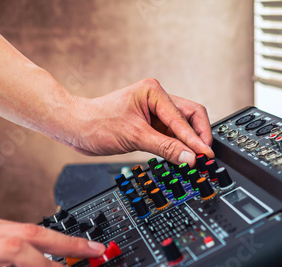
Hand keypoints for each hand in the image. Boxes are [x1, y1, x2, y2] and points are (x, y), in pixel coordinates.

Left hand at [62, 78, 213, 166]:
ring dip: (188, 143)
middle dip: (198, 137)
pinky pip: (171, 136)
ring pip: (182, 127)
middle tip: (204, 156)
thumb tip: (189, 158)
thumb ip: (165, 148)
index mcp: (154, 92)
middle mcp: (157, 99)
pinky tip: (181, 157)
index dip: (196, 139)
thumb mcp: (135, 137)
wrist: (76, 128)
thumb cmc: (97, 123)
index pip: (184, 117)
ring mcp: (154, 112)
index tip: (205, 155)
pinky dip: (177, 147)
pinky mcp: (150, 125)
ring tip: (194, 160)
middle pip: (190, 117)